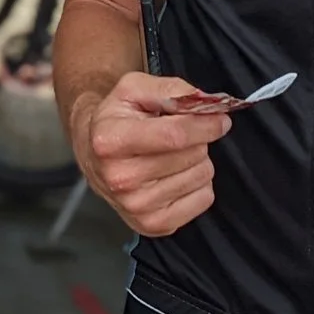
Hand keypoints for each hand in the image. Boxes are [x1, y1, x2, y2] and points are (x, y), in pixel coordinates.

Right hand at [71, 72, 231, 236]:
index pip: (174, 135)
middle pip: (191, 155)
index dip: (205, 124)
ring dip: (196, 160)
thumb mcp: (134, 88)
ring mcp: (136, 206)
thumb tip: (208, 104)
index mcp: (110, 141)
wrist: (93, 152)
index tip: (220, 118)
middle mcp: (120, 178)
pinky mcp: (153, 225)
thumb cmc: (117, 118)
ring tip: (173, 154)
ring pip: (201, 176)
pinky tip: (176, 174)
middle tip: (179, 134)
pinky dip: (198, 184)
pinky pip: (204, 199)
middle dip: (197, 138)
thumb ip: (171, 90)